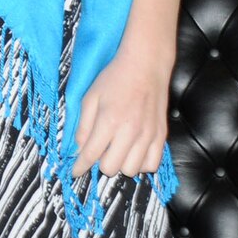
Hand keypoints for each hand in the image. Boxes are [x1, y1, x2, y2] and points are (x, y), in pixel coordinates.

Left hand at [72, 46, 172, 178]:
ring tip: (116, 150)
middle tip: (99, 151)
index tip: (75, 171)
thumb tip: (79, 148)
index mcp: (109, 121)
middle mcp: (130, 132)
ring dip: (120, 164)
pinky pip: (152, 165)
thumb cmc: (114, 79)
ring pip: (132, 169)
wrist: (146, 66)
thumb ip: (84, 125)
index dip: (80, 166)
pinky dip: (141, 163)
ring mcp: (148, 135)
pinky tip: (133, 152)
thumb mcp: (90, 97)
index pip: (91, 154)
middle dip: (99, 163)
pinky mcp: (161, 136)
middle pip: (111, 167)